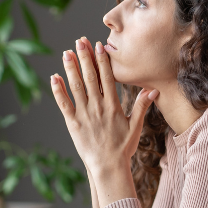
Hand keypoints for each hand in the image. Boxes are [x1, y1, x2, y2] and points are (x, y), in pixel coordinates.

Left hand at [50, 37, 156, 181]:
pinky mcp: (73, 123)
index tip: (99, 45)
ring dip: (70, 69)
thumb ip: (142, 106)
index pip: (107, 78)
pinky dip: (58, 90)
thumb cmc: (123, 148)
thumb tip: (153, 90)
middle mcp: (98, 107)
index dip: (102, 61)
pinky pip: (64, 104)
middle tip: (80, 40)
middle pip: (90, 77)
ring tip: (67, 53)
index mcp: (113, 106)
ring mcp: (84, 115)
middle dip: (84, 57)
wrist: (108, 167)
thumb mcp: (136, 126)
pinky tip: (54, 77)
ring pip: (76, 87)